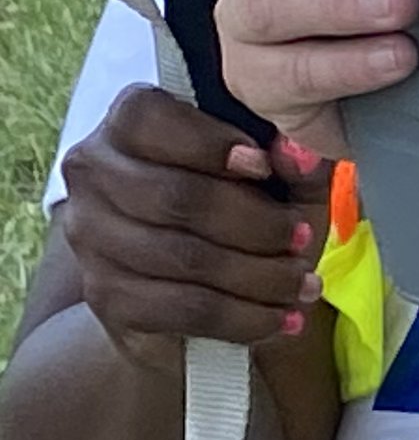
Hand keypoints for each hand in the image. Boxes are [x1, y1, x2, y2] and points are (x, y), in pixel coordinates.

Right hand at [52, 87, 332, 376]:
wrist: (190, 290)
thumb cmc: (244, 212)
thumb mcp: (282, 179)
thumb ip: (294, 160)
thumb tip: (295, 152)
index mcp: (127, 124)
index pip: (148, 119)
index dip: (210, 143)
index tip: (265, 167)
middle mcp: (94, 174)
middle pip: (176, 197)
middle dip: (255, 223)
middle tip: (303, 239)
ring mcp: (92, 238)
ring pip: (184, 257)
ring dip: (259, 276)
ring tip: (305, 285)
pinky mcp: (106, 297)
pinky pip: (182, 308)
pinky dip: (243, 317)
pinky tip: (282, 320)